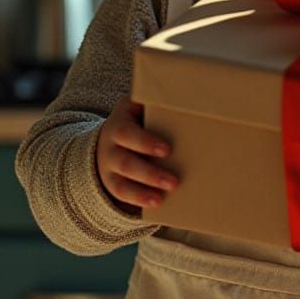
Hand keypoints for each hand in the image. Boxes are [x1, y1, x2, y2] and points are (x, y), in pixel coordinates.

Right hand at [95, 97, 178, 211]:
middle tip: (174, 181)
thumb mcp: (141, 104)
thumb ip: (159, 102)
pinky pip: (122, 193)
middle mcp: (110, 145)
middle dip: (149, 173)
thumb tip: (190, 96)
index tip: (167, 150)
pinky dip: (138, 199)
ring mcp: (109, 165)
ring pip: (121, 182)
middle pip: (126, 162)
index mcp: (120, 122)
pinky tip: (156, 203)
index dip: (145, 143)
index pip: (127, 133)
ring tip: (164, 197)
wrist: (111, 133)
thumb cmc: (139, 117)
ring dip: (143, 190)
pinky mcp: (111, 181)